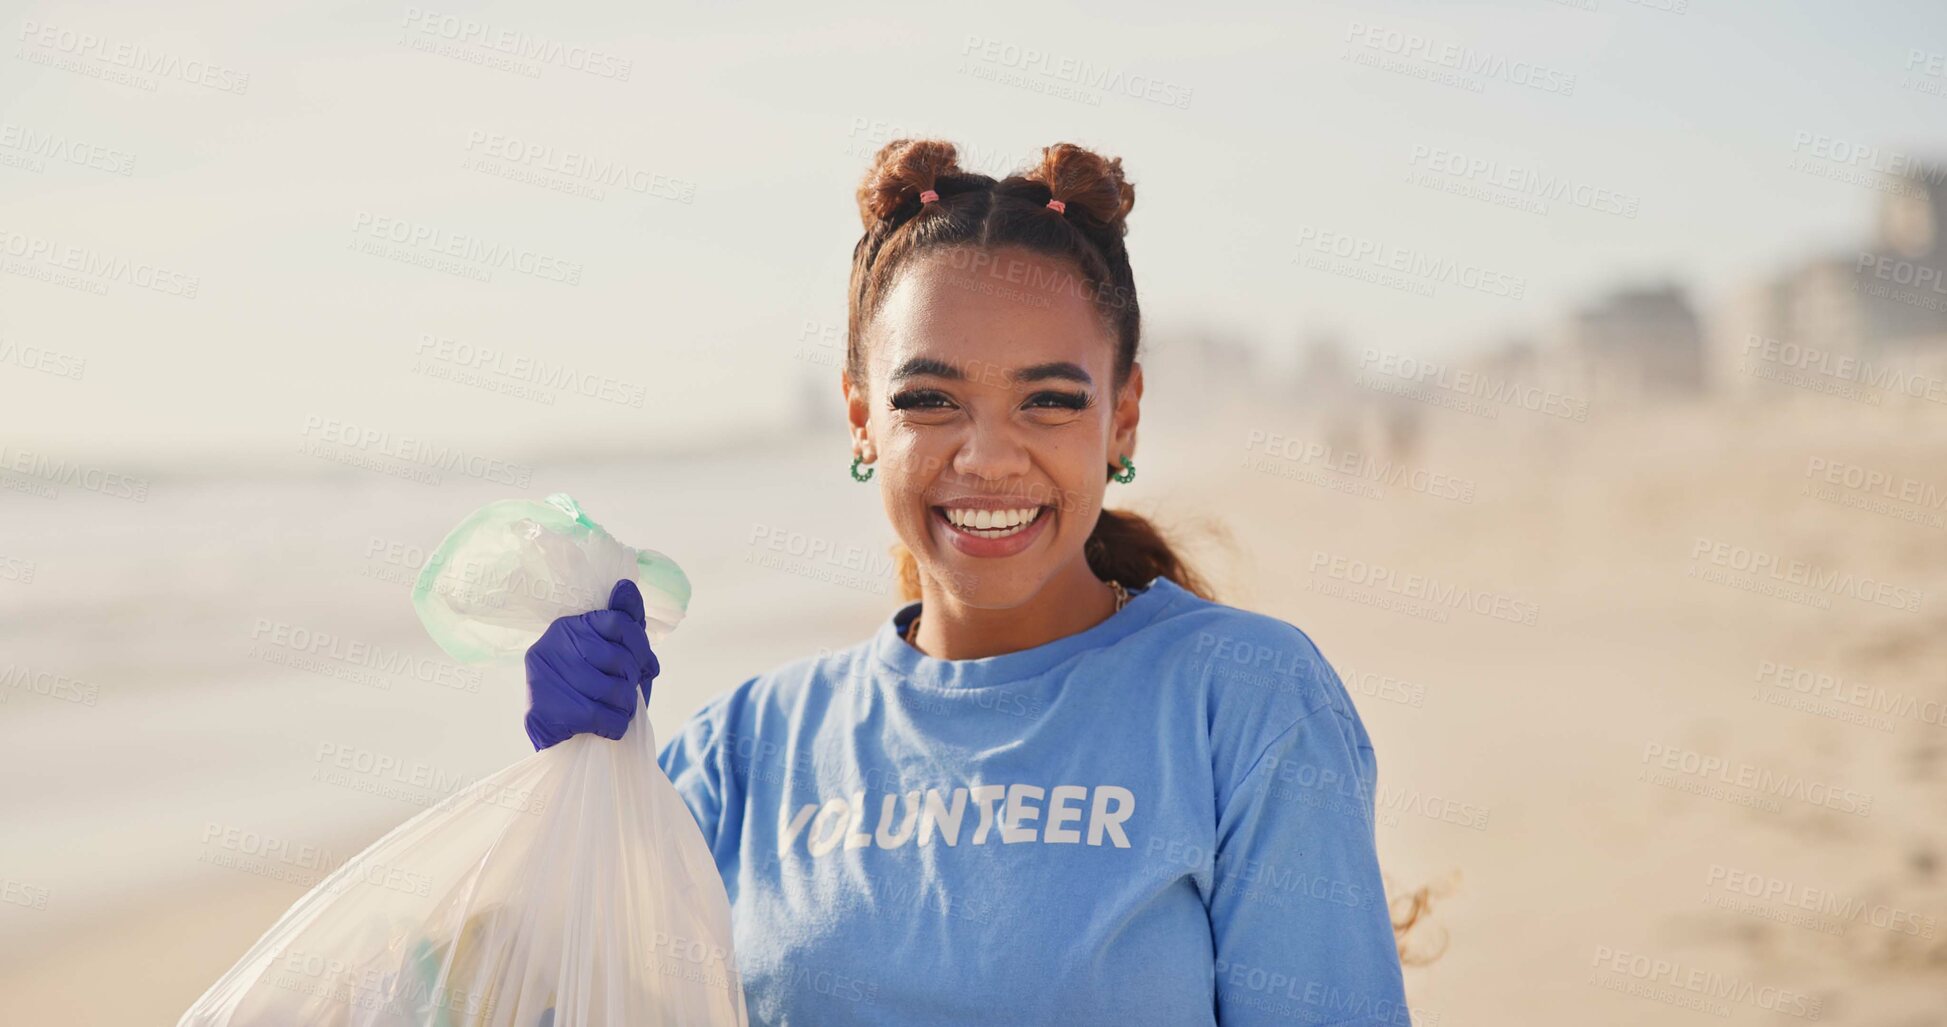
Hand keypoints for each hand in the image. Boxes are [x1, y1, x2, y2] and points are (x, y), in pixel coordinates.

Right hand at [523, 579, 658, 750]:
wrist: (566, 742)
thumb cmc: (596, 692)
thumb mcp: (615, 654)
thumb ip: (625, 626)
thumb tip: (626, 587)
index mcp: (569, 625)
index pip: (619, 622)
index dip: (641, 647)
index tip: (644, 665)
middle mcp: (551, 645)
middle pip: (620, 658)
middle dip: (633, 680)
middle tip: (628, 693)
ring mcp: (544, 677)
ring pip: (615, 690)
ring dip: (626, 707)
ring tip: (618, 710)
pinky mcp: (544, 710)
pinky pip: (603, 717)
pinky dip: (616, 727)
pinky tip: (608, 727)